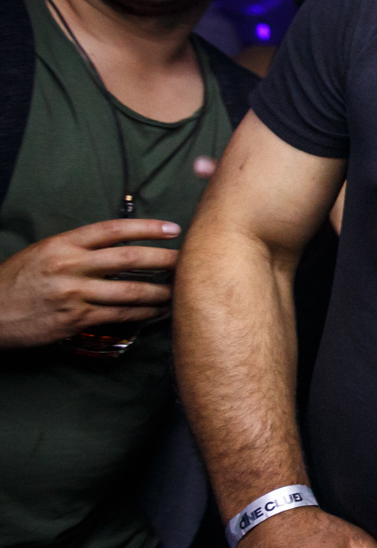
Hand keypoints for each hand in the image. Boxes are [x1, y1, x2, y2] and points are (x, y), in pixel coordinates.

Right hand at [0, 219, 179, 348]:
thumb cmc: (15, 282)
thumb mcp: (41, 254)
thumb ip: (77, 249)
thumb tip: (117, 246)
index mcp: (62, 244)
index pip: (112, 230)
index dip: (146, 228)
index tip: (172, 228)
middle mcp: (69, 266)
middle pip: (128, 259)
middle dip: (164, 259)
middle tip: (189, 260)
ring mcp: (73, 294)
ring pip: (130, 291)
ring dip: (161, 291)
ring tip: (181, 291)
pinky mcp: (75, 319)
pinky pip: (120, 315)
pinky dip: (144, 313)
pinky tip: (158, 311)